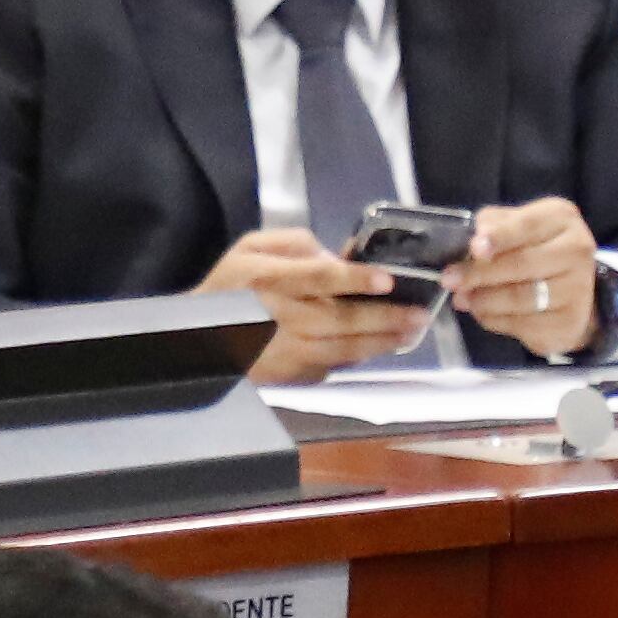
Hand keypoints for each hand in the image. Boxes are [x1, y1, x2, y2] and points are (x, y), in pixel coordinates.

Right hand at [199, 227, 440, 385]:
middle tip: (418, 314)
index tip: (388, 279)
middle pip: (340, 319)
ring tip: (410, 332)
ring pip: (343, 349)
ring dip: (381, 342)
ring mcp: (288, 351)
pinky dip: (360, 356)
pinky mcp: (292, 375)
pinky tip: (382, 346)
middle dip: (384, 318)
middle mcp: (281, 317)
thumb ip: (293, 243)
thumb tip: (335, 256)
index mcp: (269, 280)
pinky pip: (334, 366)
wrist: (199, 339)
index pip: (319, 279)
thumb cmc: (229, 286)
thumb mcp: (250, 247)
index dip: (355, 279)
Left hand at [446, 199, 604, 359]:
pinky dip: (495, 320)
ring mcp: (577, 290)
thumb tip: (475, 239)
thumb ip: (494, 225)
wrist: (573, 288)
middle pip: (522, 264)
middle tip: (450, 280)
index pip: (527, 225)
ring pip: (521, 298)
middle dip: (479, 273)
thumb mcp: (517, 225)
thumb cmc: (535, 248)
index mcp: (561, 219)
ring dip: (483, 300)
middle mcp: (577, 251)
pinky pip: (523, 324)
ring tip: (462, 299)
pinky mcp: (569, 323)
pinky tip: (482, 313)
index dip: (498, 237)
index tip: (474, 249)